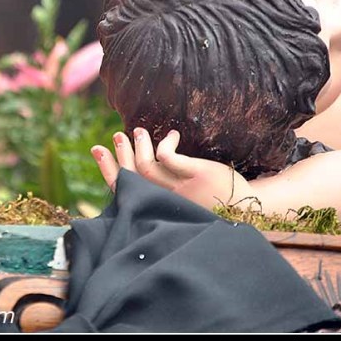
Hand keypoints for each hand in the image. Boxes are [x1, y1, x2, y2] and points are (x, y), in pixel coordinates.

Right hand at [90, 127, 250, 209]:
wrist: (243, 208)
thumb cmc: (210, 204)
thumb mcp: (181, 198)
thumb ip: (163, 185)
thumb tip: (144, 163)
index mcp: (157, 205)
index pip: (123, 189)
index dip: (108, 168)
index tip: (97, 150)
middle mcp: (164, 199)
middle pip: (130, 175)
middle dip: (120, 153)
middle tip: (117, 136)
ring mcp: (178, 188)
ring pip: (145, 165)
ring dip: (139, 145)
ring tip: (138, 131)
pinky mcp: (194, 175)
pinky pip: (168, 155)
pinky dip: (165, 142)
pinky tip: (173, 136)